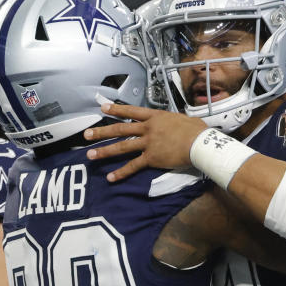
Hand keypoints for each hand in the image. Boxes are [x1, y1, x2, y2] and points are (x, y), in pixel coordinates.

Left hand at [84, 103, 207, 181]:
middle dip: (101, 132)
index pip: (131, 111)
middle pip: (120, 129)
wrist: (199, 143)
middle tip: (86, 135)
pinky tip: (111, 178)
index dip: (115, 110)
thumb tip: (171, 122)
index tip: (102, 108)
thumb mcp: (180, 119)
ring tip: (90, 156)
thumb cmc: (196, 130)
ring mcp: (148, 143)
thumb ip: (170, 121)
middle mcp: (148, 128)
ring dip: (104, 151)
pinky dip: (121, 172)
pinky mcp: (151, 158)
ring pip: (122, 146)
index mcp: (155, 117)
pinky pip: (133, 166)